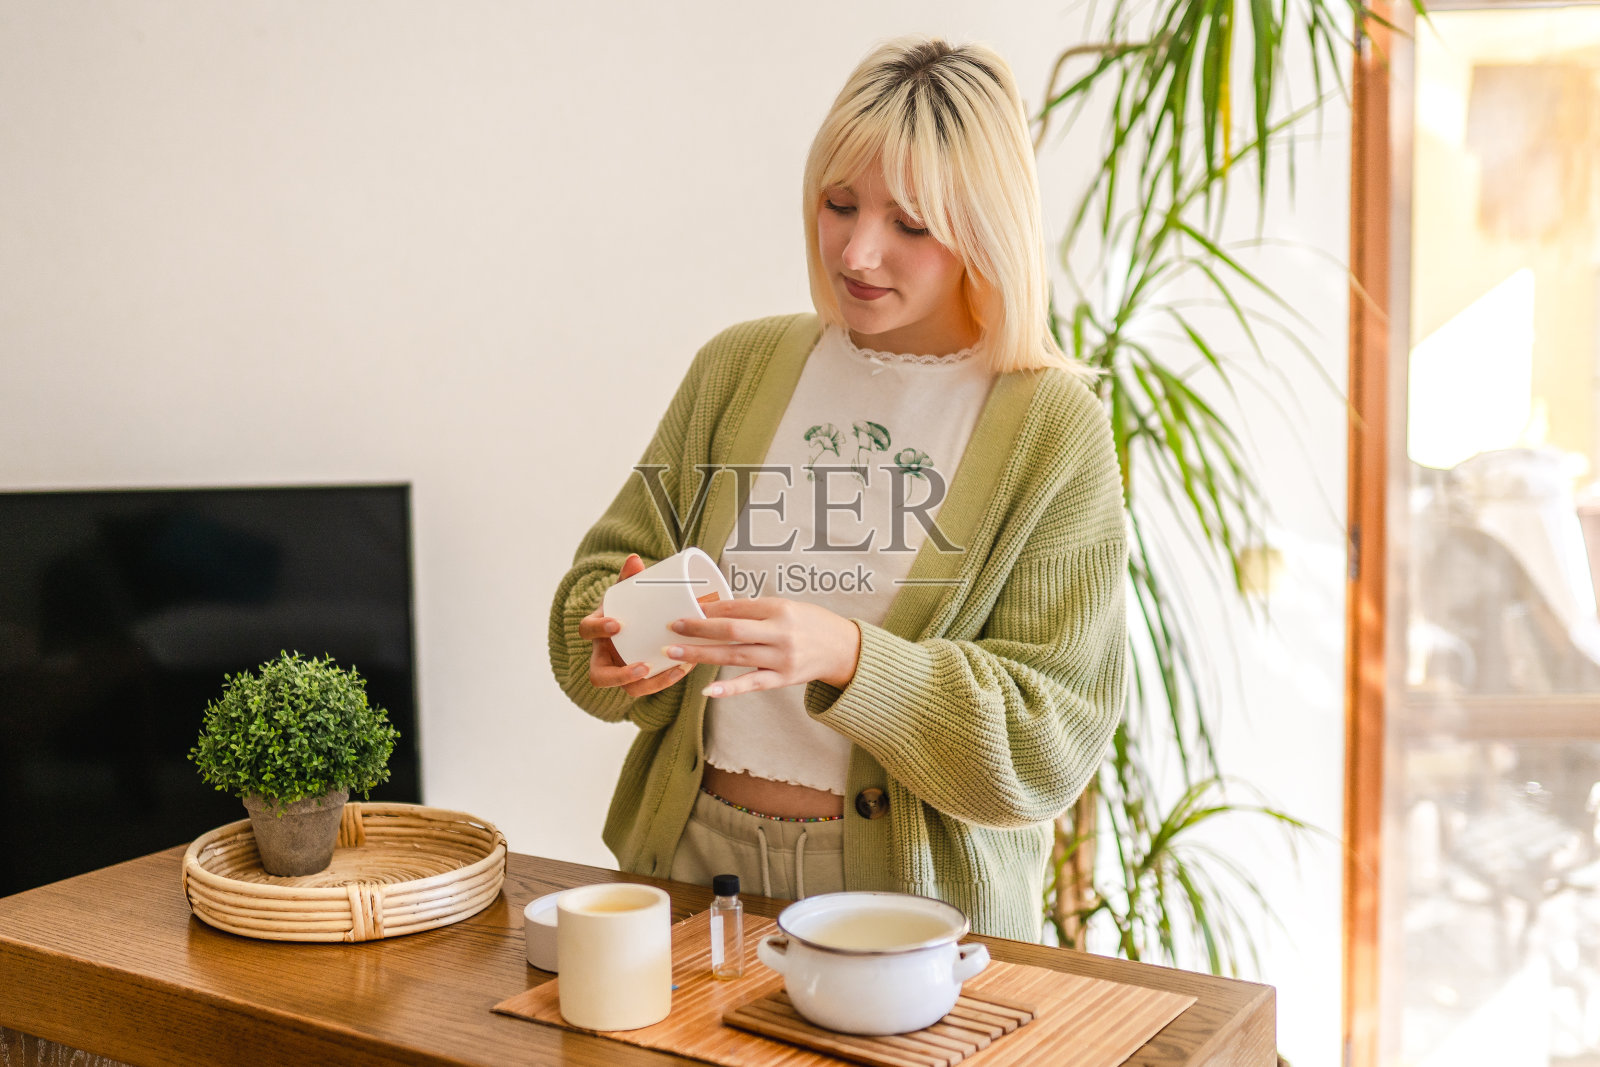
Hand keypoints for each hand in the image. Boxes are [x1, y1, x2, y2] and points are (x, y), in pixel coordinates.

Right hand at [578, 554, 694, 697]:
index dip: (598, 629)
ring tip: (673, 669)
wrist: (633, 623)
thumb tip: (635, 559)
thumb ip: (628, 578)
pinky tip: (685, 667)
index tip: (617, 624)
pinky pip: (649, 687)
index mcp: (595, 631)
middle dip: (620, 675)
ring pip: (629, 690)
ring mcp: (620, 671)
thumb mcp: (625, 591)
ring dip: (651, 684)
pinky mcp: (639, 680)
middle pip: (599, 676)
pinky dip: (666, 679)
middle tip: (643, 666)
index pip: (585, 630)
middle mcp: (603, 656)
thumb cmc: (626, 607)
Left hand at [661, 597, 861, 698]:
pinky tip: (707, 690)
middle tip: (672, 628)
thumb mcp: (789, 607)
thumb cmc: (813, 624)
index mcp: (780, 609)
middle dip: (698, 629)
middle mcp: (780, 632)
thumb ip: (757, 609)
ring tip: (675, 653)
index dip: (709, 609)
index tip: (686, 610)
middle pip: (731, 630)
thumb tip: (717, 609)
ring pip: (735, 656)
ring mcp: (781, 658)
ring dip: (702, 654)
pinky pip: (752, 683)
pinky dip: (729, 688)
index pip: (737, 606)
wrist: (845, 650)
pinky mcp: (783, 679)